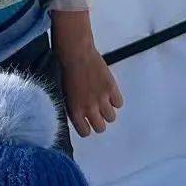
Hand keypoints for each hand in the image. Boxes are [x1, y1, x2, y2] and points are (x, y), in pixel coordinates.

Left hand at [50, 10, 122, 137]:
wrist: (75, 54)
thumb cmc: (66, 72)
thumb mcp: (65, 95)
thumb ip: (74, 108)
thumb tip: (81, 118)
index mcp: (75, 111)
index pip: (85, 132)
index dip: (87, 128)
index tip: (87, 123)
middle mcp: (89, 108)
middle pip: (101, 128)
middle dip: (99, 122)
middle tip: (97, 113)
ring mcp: (101, 98)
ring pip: (111, 117)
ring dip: (108, 112)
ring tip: (103, 102)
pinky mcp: (111, 88)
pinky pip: (119, 103)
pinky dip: (115, 100)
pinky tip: (109, 93)